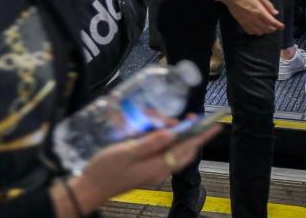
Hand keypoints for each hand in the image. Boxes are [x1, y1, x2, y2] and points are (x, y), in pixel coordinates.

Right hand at [65, 125, 217, 213]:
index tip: (215, 125)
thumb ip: (150, 142)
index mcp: (158, 166)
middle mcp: (160, 170)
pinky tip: (153, 132)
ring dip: (172, 134)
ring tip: (164, 120)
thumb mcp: (126, 152)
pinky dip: (162, 140)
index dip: (201, 135)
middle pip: (183, 149)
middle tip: (189, 117)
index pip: (187, 148)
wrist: (90, 188)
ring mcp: (153, 170)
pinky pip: (162, 153)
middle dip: (188, 131)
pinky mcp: (146, 169)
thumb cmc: (105, 170)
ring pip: (172, 150)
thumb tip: (171, 132)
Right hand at [210, 0, 283, 34]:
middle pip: (266, 29)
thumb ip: (268, 5)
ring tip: (267, 27)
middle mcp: (254, 18)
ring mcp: (247, 22)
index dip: (278, 25)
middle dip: (272, 29)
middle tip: (275, 26)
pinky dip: (256, 32)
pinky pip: (251, 32)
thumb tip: (275, 13)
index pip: (271, 22)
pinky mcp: (242, 24)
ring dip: (265, 31)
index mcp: (259, 11)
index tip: (282, 26)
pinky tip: (258, 29)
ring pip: (259, 32)